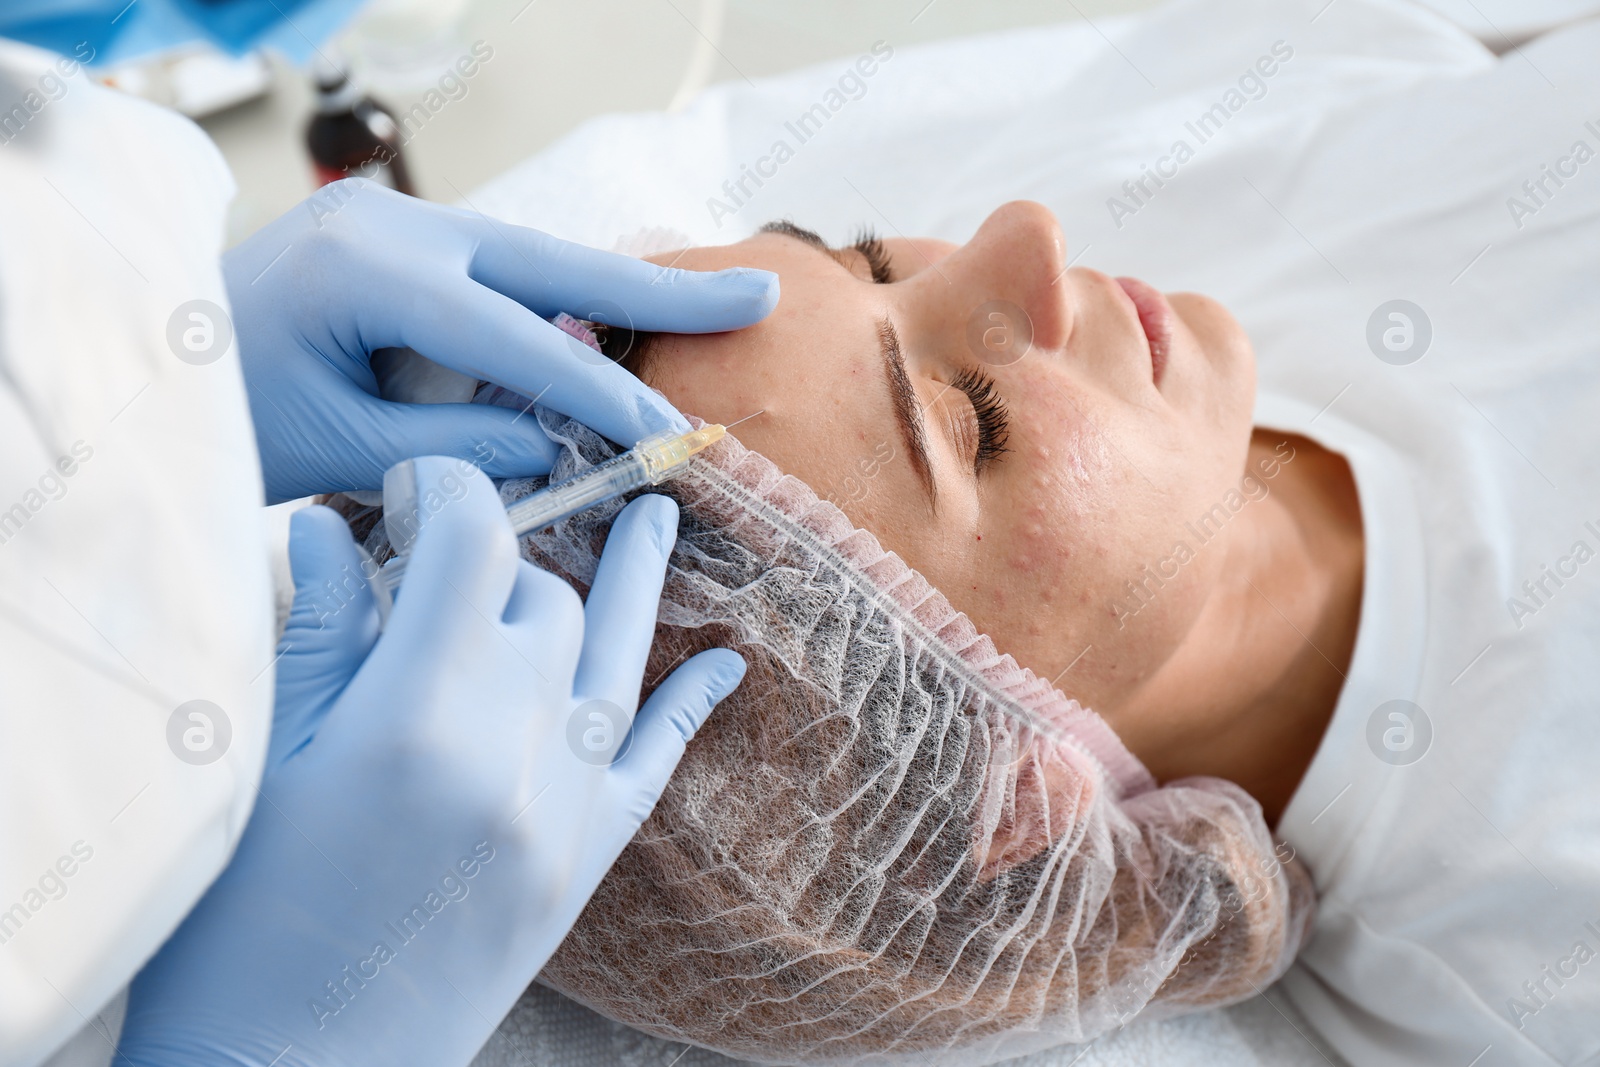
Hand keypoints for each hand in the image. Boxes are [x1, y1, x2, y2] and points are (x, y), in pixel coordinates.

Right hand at [119, 461, 742, 1064]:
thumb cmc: (241, 928)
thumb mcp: (262, 766)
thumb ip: (315, 637)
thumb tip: (324, 526)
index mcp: (419, 712)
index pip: (468, 545)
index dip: (442, 492)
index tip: (410, 489)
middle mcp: (514, 745)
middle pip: (536, 597)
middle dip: (494, 555)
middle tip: (443, 550)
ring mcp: (565, 805)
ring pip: (616, 655)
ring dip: (632, 579)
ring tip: (659, 515)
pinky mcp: (585, 860)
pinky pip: (655, 762)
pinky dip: (688, 705)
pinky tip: (724, 666)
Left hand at [227, 180, 777, 502]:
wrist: (150, 366)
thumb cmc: (228, 415)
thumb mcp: (344, 447)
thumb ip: (464, 442)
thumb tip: (566, 437)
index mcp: (371, 271)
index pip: (521, 338)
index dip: (604, 390)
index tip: (672, 433)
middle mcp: (392, 224)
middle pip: (556, 259)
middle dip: (660, 287)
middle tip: (762, 291)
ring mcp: (392, 219)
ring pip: (536, 257)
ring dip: (616, 291)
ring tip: (710, 308)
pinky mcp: (393, 235)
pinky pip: (497, 269)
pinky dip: (556, 300)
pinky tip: (614, 318)